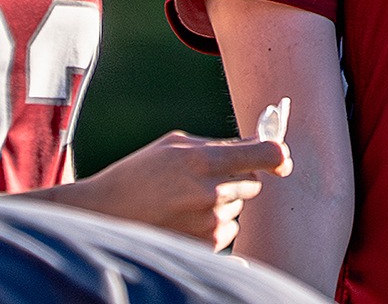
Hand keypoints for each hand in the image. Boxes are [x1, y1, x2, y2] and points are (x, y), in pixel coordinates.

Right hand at [57, 130, 291, 248]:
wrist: (106, 214)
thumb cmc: (137, 174)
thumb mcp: (173, 146)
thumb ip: (217, 144)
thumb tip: (257, 142)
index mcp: (203, 159)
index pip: (266, 155)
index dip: (279, 156)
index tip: (280, 160)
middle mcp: (211, 191)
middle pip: (253, 182)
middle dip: (238, 177)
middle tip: (206, 177)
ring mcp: (210, 222)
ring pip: (239, 207)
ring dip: (223, 202)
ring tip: (185, 200)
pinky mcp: (207, 245)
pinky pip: (228, 231)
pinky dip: (214, 224)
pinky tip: (184, 217)